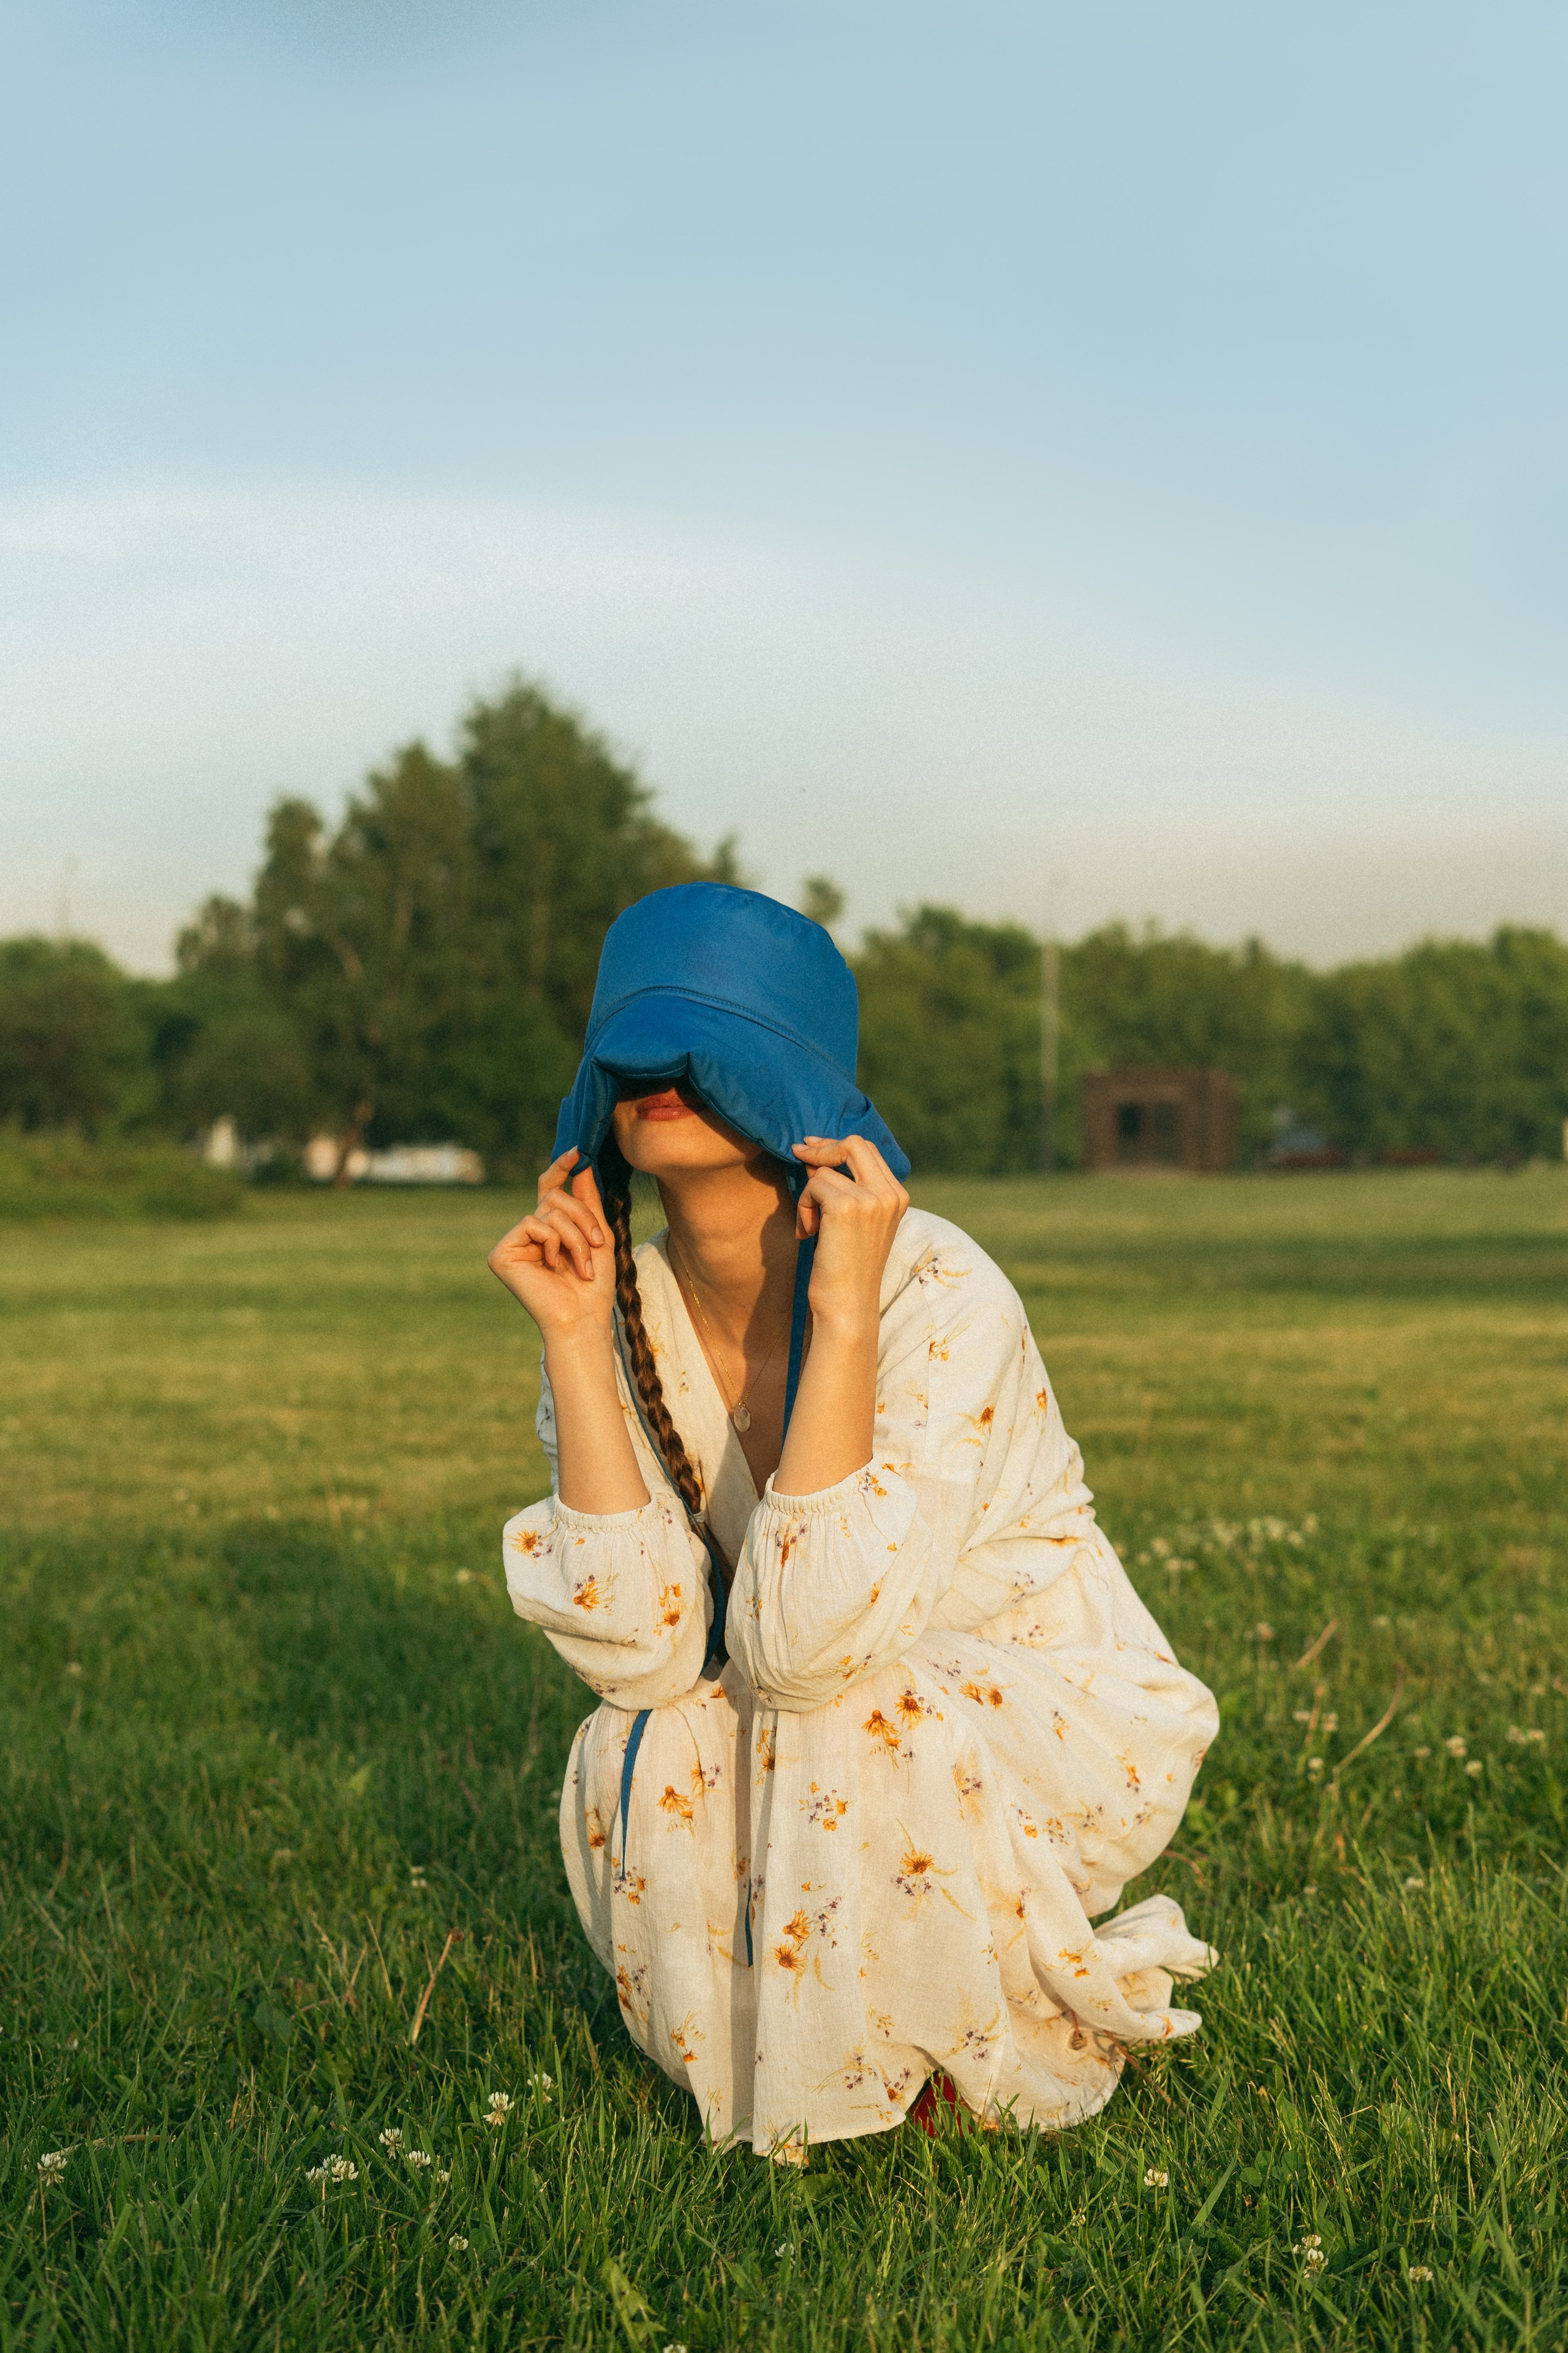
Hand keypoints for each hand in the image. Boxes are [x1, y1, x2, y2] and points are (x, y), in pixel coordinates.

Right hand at [487, 1149, 616, 1340]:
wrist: (583, 1317)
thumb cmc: (593, 1285)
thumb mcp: (597, 1236)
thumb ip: (587, 1201)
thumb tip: (581, 1163)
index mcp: (549, 1229)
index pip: (550, 1189)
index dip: (561, 1168)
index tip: (578, 1152)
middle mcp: (528, 1233)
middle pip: (554, 1196)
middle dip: (582, 1216)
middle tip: (595, 1243)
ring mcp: (513, 1243)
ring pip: (547, 1210)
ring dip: (574, 1236)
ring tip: (581, 1265)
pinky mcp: (501, 1253)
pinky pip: (532, 1222)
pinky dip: (552, 1242)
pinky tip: (553, 1265)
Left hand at [790, 1135, 909, 1336]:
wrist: (848, 1306)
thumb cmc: (847, 1269)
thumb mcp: (853, 1223)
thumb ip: (844, 1188)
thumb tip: (814, 1156)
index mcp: (897, 1196)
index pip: (867, 1150)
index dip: (836, 1146)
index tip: (812, 1150)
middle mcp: (889, 1194)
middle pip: (853, 1144)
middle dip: (821, 1148)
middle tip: (798, 1156)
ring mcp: (870, 1199)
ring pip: (825, 1170)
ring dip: (808, 1196)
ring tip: (810, 1227)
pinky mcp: (846, 1207)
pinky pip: (813, 1186)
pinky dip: (803, 1207)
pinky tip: (807, 1234)